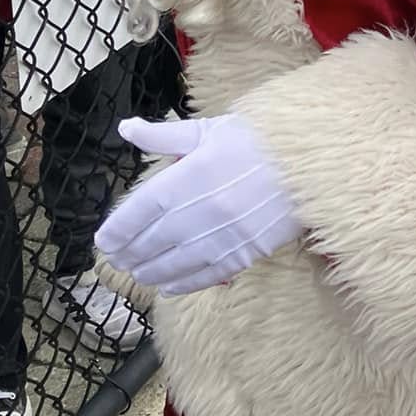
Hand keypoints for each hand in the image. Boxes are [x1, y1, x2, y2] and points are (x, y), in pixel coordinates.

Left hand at [95, 115, 300, 294]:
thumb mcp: (209, 129)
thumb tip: (126, 127)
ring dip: (151, 273)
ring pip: (173, 264)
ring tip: (139, 275)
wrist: (311, 158)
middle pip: (151, 242)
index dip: (117, 230)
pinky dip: (183, 285)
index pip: (138, 211)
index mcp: (186, 177)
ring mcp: (221, 236)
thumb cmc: (259, 137)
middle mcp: (198, 211)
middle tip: (118, 260)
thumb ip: (163, 135)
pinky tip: (169, 288)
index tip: (104, 241)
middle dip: (130, 254)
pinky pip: (205, 275)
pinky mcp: (245, 252)